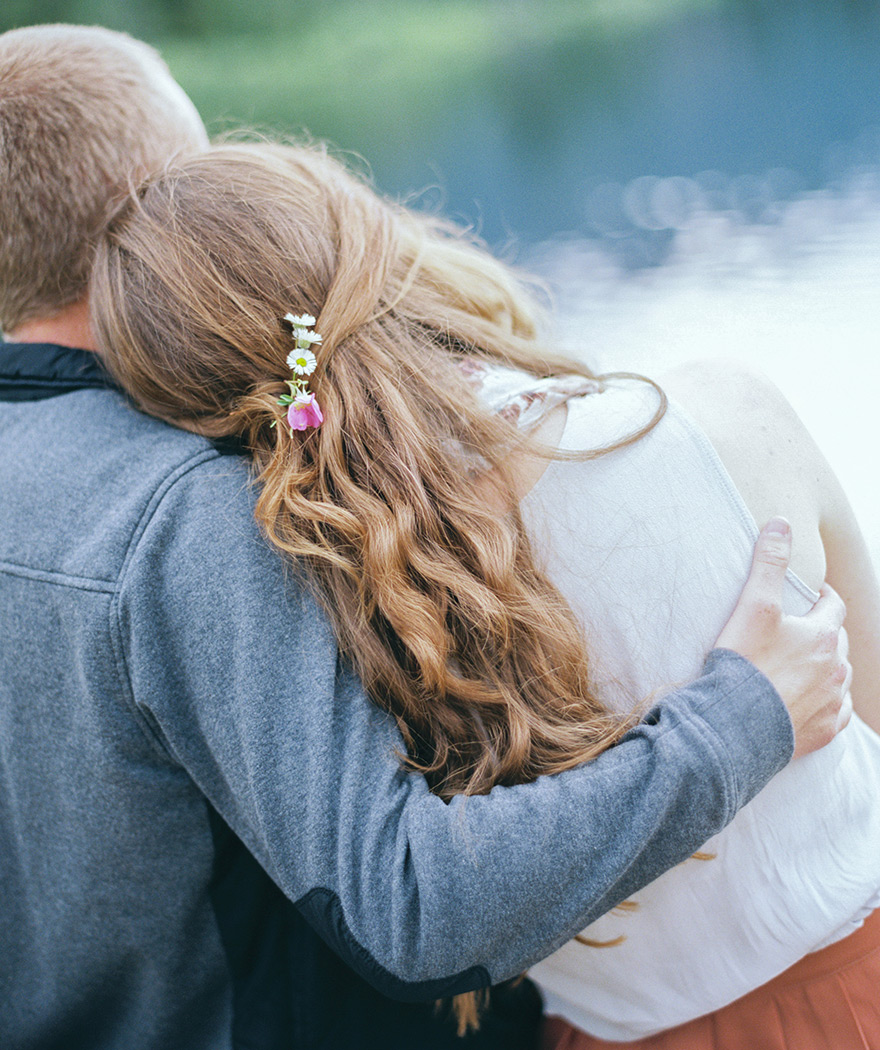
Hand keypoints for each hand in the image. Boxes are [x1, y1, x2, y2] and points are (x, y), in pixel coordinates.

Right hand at [715, 517, 851, 758]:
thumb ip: (769, 562)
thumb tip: (781, 521)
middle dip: (825, 632)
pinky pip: (838, 713)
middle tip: (800, 630)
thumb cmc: (745, 663)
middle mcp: (836, 667)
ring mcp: (833, 701)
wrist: (735, 725)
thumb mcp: (754, 604)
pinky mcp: (825, 730)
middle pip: (838, 642)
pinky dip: (829, 703)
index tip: (811, 595)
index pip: (833, 606)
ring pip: (840, 677)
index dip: (823, 597)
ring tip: (803, 666)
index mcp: (822, 635)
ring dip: (827, 667)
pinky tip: (813, 701)